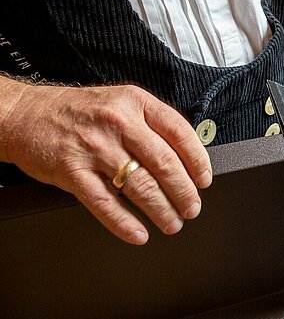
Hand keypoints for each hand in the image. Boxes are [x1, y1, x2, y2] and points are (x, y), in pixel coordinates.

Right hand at [2, 83, 211, 244]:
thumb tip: (187, 157)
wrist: (26, 113)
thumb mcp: (121, 102)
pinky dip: (124, 223)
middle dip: (184, 192)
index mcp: (135, 102)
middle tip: (192, 208)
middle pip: (164, 163)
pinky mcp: (72, 170)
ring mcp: (94, 147)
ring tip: (173, 223)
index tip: (205, 180)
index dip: (198, 160)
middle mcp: (118, 122)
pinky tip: (138, 233)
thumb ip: (152, 124)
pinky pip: (104, 203)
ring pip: (139, 186)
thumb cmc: (80, 111)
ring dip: (162, 210)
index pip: (179, 132)